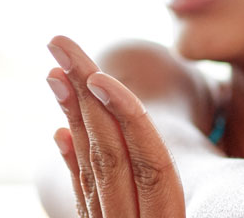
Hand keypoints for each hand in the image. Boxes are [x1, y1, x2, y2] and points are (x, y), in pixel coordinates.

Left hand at [45, 36, 184, 216]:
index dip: (125, 117)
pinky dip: (75, 164)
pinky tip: (60, 135)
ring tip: (55, 73)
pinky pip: (85, 199)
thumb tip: (171, 147)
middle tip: (58, 43)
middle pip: (111, 153)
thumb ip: (189, 201)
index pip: (149, 162)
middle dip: (84, 94)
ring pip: (95, 170)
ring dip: (74, 117)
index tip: (96, 77)